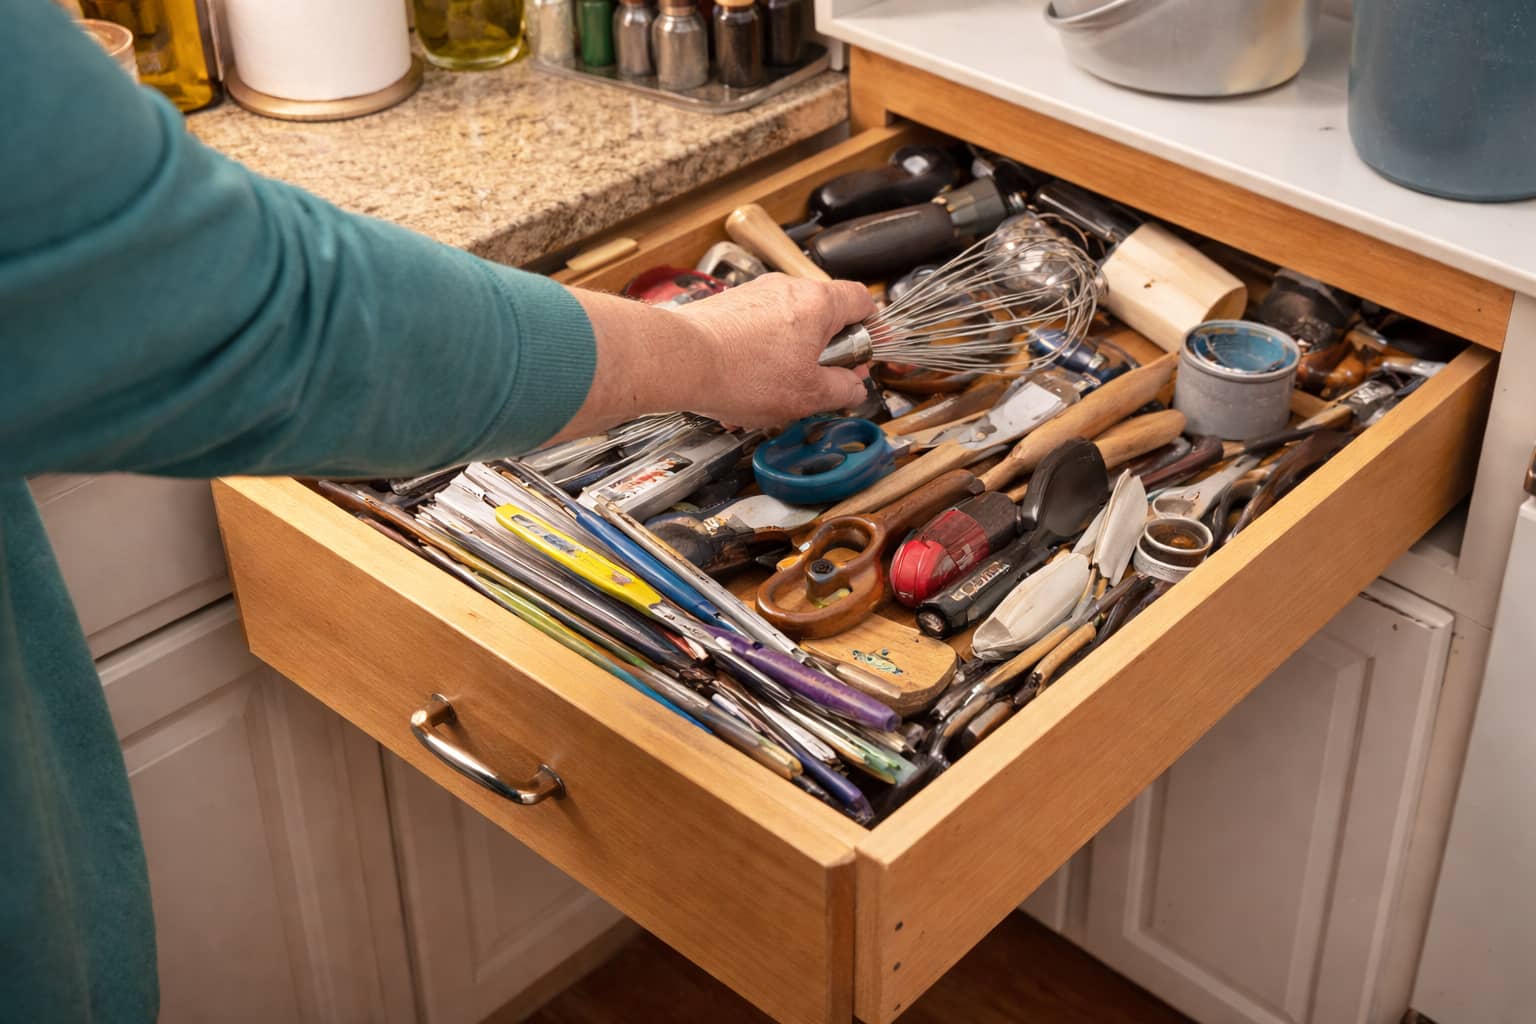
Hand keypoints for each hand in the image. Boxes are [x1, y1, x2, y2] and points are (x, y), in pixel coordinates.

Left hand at [675, 274, 873, 427]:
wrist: (678, 361)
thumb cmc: (739, 373)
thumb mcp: (808, 395)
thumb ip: (842, 389)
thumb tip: (853, 387)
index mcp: (817, 303)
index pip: (863, 300)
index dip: (872, 328)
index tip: (869, 351)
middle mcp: (786, 289)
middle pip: (824, 315)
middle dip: (827, 352)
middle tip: (823, 381)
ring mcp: (754, 294)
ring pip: (789, 326)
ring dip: (792, 358)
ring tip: (778, 391)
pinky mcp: (728, 307)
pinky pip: (758, 331)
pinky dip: (761, 357)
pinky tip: (748, 386)